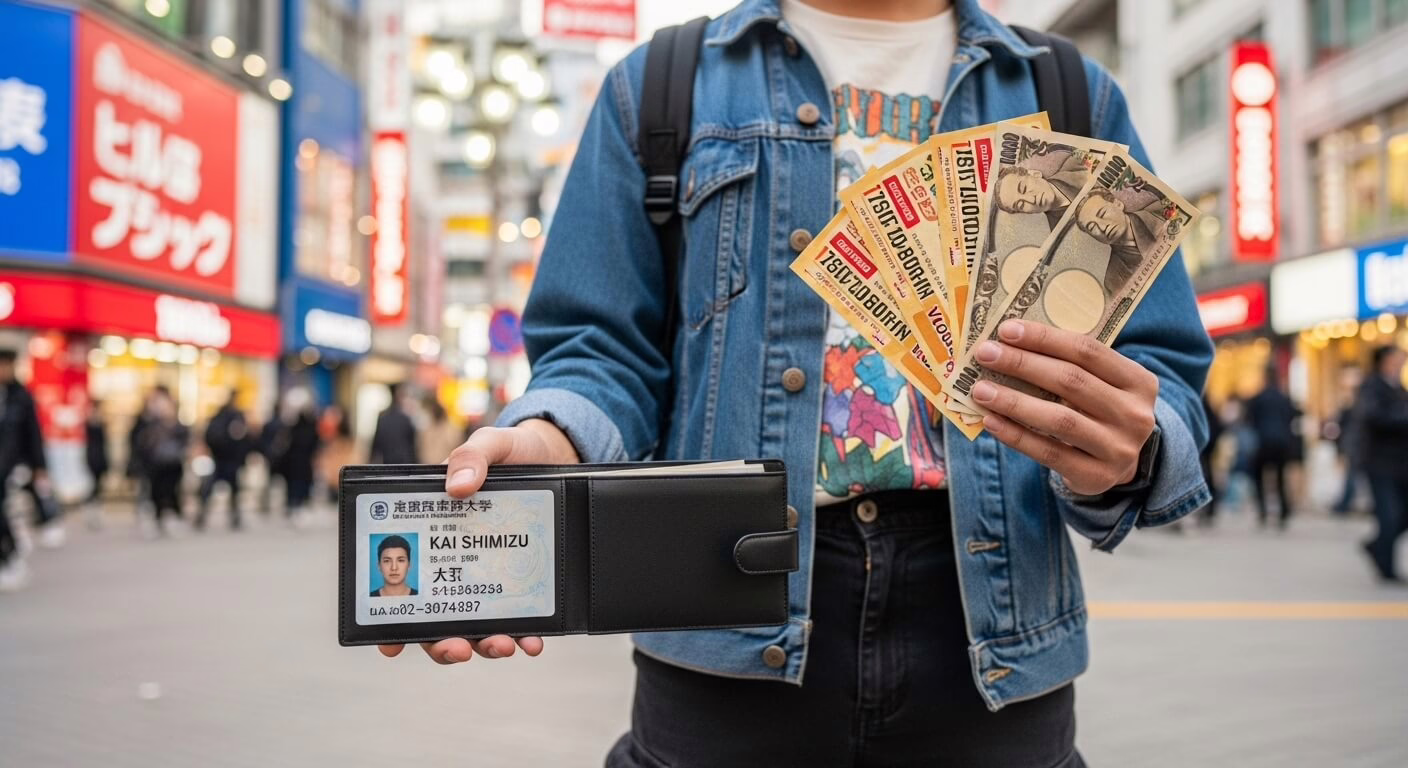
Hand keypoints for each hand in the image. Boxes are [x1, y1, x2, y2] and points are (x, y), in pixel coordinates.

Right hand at [376, 419, 578, 663]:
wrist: (559, 457)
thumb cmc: (514, 452)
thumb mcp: (493, 445)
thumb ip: (472, 457)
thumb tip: (457, 486)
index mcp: (438, 534)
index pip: (408, 584)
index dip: (393, 620)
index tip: (389, 644)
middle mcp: (461, 564)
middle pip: (442, 619)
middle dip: (445, 644)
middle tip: (458, 647)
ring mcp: (493, 578)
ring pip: (480, 628)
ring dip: (486, 645)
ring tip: (503, 645)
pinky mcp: (526, 584)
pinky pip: (523, 619)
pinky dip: (527, 635)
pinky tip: (534, 641)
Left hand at [969, 320, 1157, 496]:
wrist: (1119, 465)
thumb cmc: (1098, 412)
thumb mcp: (1100, 386)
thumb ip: (1069, 365)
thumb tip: (1009, 344)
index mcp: (1138, 381)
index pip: (1088, 351)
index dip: (1045, 338)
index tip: (1006, 330)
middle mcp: (1135, 415)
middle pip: (1071, 382)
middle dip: (1023, 364)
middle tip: (985, 354)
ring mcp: (1118, 449)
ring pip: (1059, 419)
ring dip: (1014, 401)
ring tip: (980, 390)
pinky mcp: (1096, 477)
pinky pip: (1048, 452)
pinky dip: (1016, 435)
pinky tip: (990, 420)